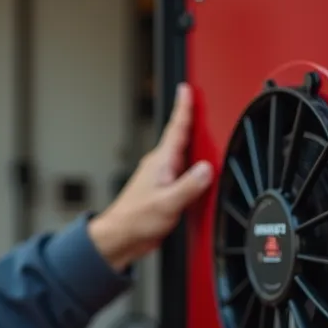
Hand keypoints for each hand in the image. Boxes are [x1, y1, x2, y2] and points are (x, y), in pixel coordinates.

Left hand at [89, 82, 212, 270]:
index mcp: (161, 163)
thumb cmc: (135, 220)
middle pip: (180, 138)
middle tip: (200, 103)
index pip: (176, 128)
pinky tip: (198, 172)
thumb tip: (206, 169)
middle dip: (191, 120)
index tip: (186, 89)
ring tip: (204, 134)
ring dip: (193, 145)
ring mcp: (161, 178)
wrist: (121, 238)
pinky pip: (182, 173)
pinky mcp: (163, 191)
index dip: (183, 107)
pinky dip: (191, 168)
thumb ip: (189, 185)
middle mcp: (160, 166)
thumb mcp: (168, 203)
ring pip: (182, 156)